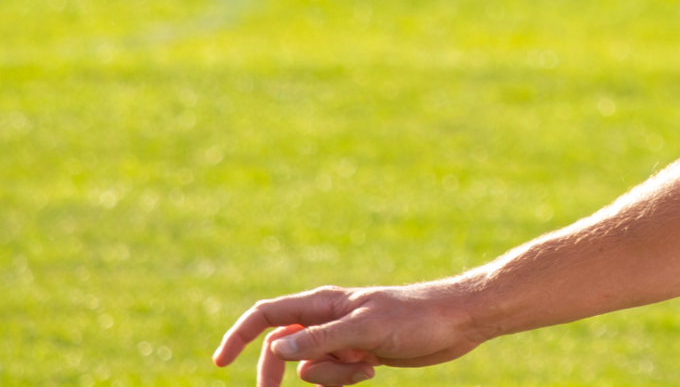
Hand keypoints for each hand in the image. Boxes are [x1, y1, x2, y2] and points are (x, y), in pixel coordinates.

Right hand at [210, 281, 486, 385]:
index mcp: (324, 303)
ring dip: (330, 377)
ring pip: (310, 367)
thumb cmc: (415, 317)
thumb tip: (277, 346)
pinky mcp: (359, 354)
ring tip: (365, 366)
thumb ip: (321, 338)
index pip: (268, 314)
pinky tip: (374, 370)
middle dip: (277, 373)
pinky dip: (346, 379)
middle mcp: (328, 318)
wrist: (456, 322)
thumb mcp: (365, 329)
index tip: (220, 362)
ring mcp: (343, 338)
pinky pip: (333, 376)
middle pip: (280, 347)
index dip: (239, 335)